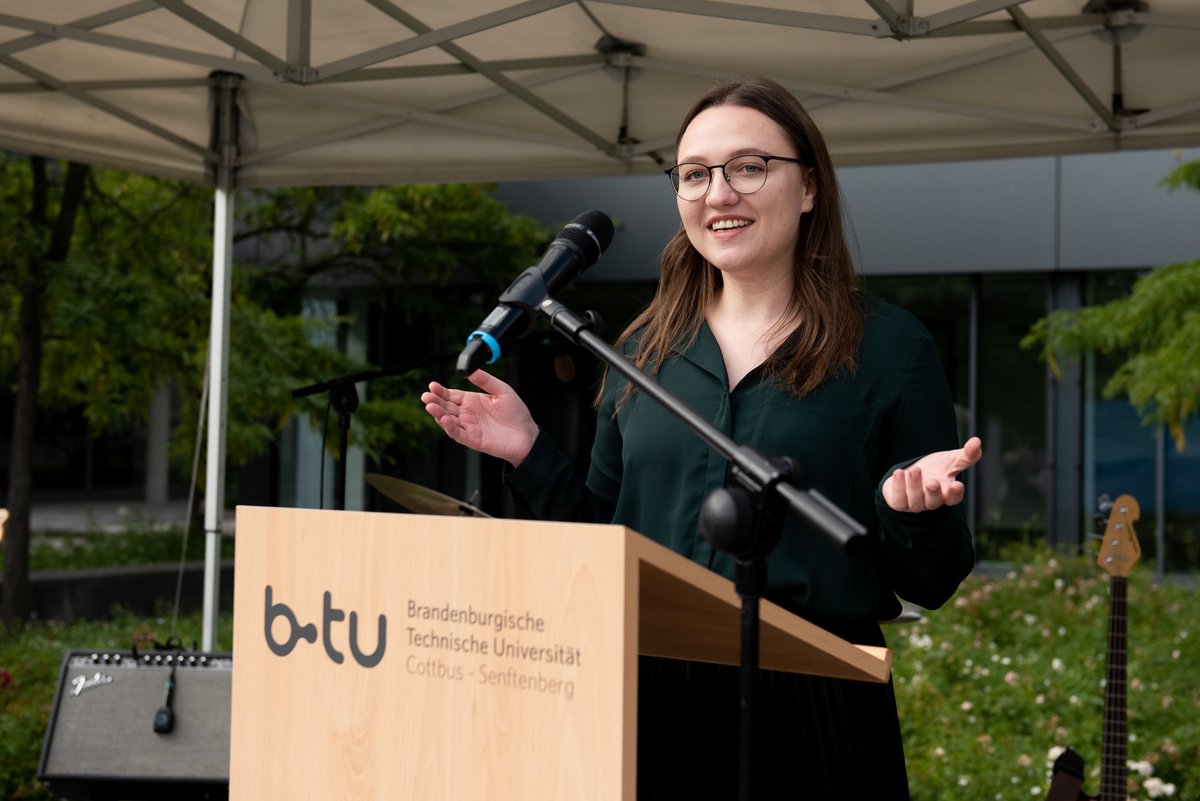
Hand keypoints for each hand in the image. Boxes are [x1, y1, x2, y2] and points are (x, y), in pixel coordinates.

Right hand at [420, 370, 539, 466]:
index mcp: (472, 401)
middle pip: (446, 407)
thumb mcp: (502, 390)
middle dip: (435, 401)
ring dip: (438, 414)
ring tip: (430, 406)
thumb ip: (486, 380)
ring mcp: (469, 427)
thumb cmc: (516, 413)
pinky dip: (450, 427)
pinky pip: (458, 434)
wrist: (527, 434)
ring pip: (448, 421)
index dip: (441, 391)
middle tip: (426, 396)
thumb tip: (470, 371)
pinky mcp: (473, 439)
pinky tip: (444, 419)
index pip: (451, 395)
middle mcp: (467, 414)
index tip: (432, 385)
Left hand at [882, 436, 982, 512]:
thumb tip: (977, 441)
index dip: (955, 494)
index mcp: (946, 493)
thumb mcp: (951, 460)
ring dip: (914, 486)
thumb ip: (966, 455)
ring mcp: (915, 504)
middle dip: (932, 492)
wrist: (911, 474)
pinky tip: (899, 473)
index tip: (957, 484)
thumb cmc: (936, 469)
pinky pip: (898, 500)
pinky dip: (898, 487)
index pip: (953, 498)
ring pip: (915, 501)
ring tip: (914, 470)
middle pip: (933, 502)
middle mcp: (931, 501)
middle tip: (932, 481)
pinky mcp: (899, 503)